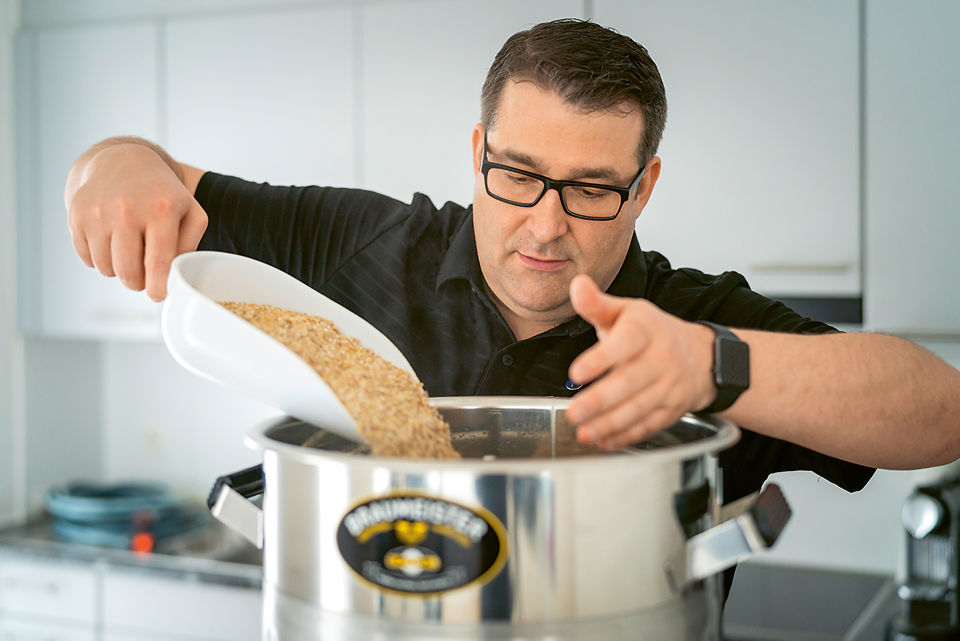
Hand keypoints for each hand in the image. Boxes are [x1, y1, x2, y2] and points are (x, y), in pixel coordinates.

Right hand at [65, 142, 206, 300]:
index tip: (158, 296)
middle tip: (145, 273)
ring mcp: (98, 213)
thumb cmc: (163, 193)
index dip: (157, 287)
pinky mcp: (77, 217)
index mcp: (160, 210)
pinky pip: (87, 259)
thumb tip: (172, 277)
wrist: (122, 161)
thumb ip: (189, 245)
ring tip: (130, 250)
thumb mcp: (190, 211)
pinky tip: (111, 239)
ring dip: (119, 270)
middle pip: (129, 273)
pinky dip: (100, 258)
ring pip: (106, 269)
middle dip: (138, 282)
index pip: (157, 263)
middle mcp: (126, 210)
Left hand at [565, 274, 716, 448]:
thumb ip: (597, 303)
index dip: (600, 359)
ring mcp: (669, 386)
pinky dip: (627, 436)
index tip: (575, 373)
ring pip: (638, 408)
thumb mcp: (626, 311)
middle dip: (599, 401)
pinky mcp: (673, 409)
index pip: (624, 344)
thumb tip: (577, 284)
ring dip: (609, 423)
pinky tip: (605, 441)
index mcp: (645, 330)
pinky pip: (650, 424)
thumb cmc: (651, 332)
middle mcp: (661, 359)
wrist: (700, 355)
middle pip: (630, 382)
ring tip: (583, 432)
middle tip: (573, 413)